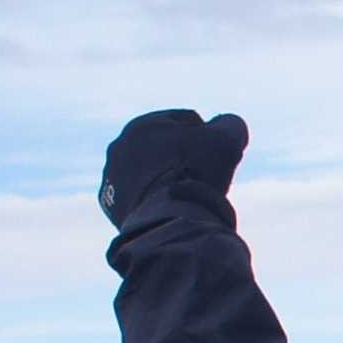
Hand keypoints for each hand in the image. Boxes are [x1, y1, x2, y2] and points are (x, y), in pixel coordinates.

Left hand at [99, 109, 248, 228]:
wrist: (167, 219)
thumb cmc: (196, 173)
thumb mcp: (227, 139)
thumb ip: (230, 124)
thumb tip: (226, 127)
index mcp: (143, 124)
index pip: (187, 123)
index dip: (210, 138)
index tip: (219, 158)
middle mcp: (119, 147)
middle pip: (165, 148)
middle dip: (185, 158)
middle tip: (206, 177)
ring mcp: (112, 178)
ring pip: (152, 174)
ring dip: (168, 180)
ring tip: (189, 196)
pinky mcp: (112, 207)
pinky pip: (142, 199)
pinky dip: (156, 201)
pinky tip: (172, 209)